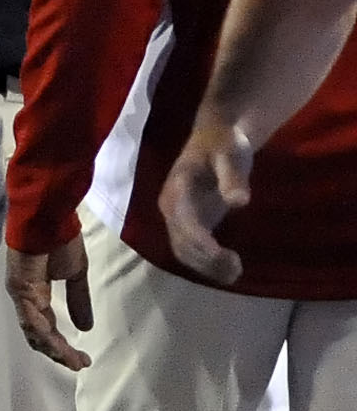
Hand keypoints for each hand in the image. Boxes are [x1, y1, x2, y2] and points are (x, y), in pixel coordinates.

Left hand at [7, 233, 92, 372]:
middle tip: (78, 364)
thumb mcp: (75, 276)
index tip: (82, 359)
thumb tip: (85, 328)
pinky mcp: (19, 288)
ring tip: (72, 360)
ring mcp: (19, 295)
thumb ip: (78, 301)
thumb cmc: (61, 241)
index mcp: (37, 295)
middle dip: (58, 353)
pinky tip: (59, 345)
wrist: (51, 219)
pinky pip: (31, 317)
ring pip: (34, 331)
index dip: (62, 346)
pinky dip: (45, 334)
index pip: (47, 328)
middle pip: (38, 335)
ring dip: (53, 348)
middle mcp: (25, 299)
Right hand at [159, 118, 258, 284]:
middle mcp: (171, 207)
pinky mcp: (188, 223)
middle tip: (237, 269)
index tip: (226, 258)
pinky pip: (190, 249)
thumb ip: (233, 177)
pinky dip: (206, 263)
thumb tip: (239, 203)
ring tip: (234, 274)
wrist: (215, 136)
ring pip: (183, 251)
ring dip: (205, 267)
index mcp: (177, 190)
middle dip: (206, 260)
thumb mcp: (231, 154)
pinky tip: (227, 270)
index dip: (202, 244)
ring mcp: (178, 217)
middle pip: (181, 243)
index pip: (185, 224)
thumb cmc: (224, 143)